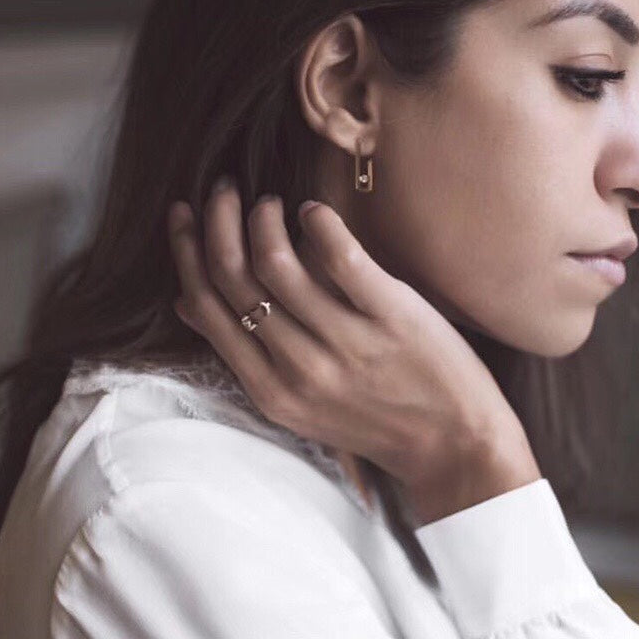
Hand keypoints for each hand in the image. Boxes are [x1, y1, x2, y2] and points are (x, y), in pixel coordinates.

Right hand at [167, 177, 540, 521]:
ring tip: (269, 202)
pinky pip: (341, 257)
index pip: (208, 307)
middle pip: (235, 277)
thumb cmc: (372, 421)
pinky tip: (313, 211)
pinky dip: (318, 223)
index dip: (187, 251)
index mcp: (270, 391)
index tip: (184, 214)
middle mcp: (301, 369)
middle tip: (223, 190)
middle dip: (217, 221)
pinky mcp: (393, 318)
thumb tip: (185, 304)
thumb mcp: (295, 403)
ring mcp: (347, 344)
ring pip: (277, 262)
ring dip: (263, 218)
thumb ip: (245, 354)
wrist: (455, 449)